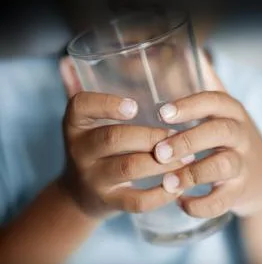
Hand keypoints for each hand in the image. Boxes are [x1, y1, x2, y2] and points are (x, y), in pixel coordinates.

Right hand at [59, 92, 197, 218]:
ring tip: (188, 157)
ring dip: (164, 162)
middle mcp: (79, 150)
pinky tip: (179, 185)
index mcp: (75, 124)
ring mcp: (93, 179)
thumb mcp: (88, 122)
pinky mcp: (109, 203)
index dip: (108, 103)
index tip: (136, 105)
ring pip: (130, 168)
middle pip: (115, 138)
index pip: (81, 105)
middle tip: (179, 135)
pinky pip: (137, 201)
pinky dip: (162, 194)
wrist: (80, 195)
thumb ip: (92, 95)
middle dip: (152, 135)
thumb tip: (71, 60)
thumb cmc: (97, 148)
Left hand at [153, 88, 261, 217]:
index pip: (216, 101)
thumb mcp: (225, 113)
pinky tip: (182, 203)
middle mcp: (241, 136)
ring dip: (194, 174)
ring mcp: (243, 165)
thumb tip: (191, 49)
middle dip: (189, 140)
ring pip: (223, 165)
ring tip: (167, 182)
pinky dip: (202, 205)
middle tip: (159, 151)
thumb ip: (210, 86)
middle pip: (220, 131)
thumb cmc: (232, 141)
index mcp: (232, 114)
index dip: (190, 105)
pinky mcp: (240, 191)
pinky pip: (224, 200)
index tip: (162, 112)